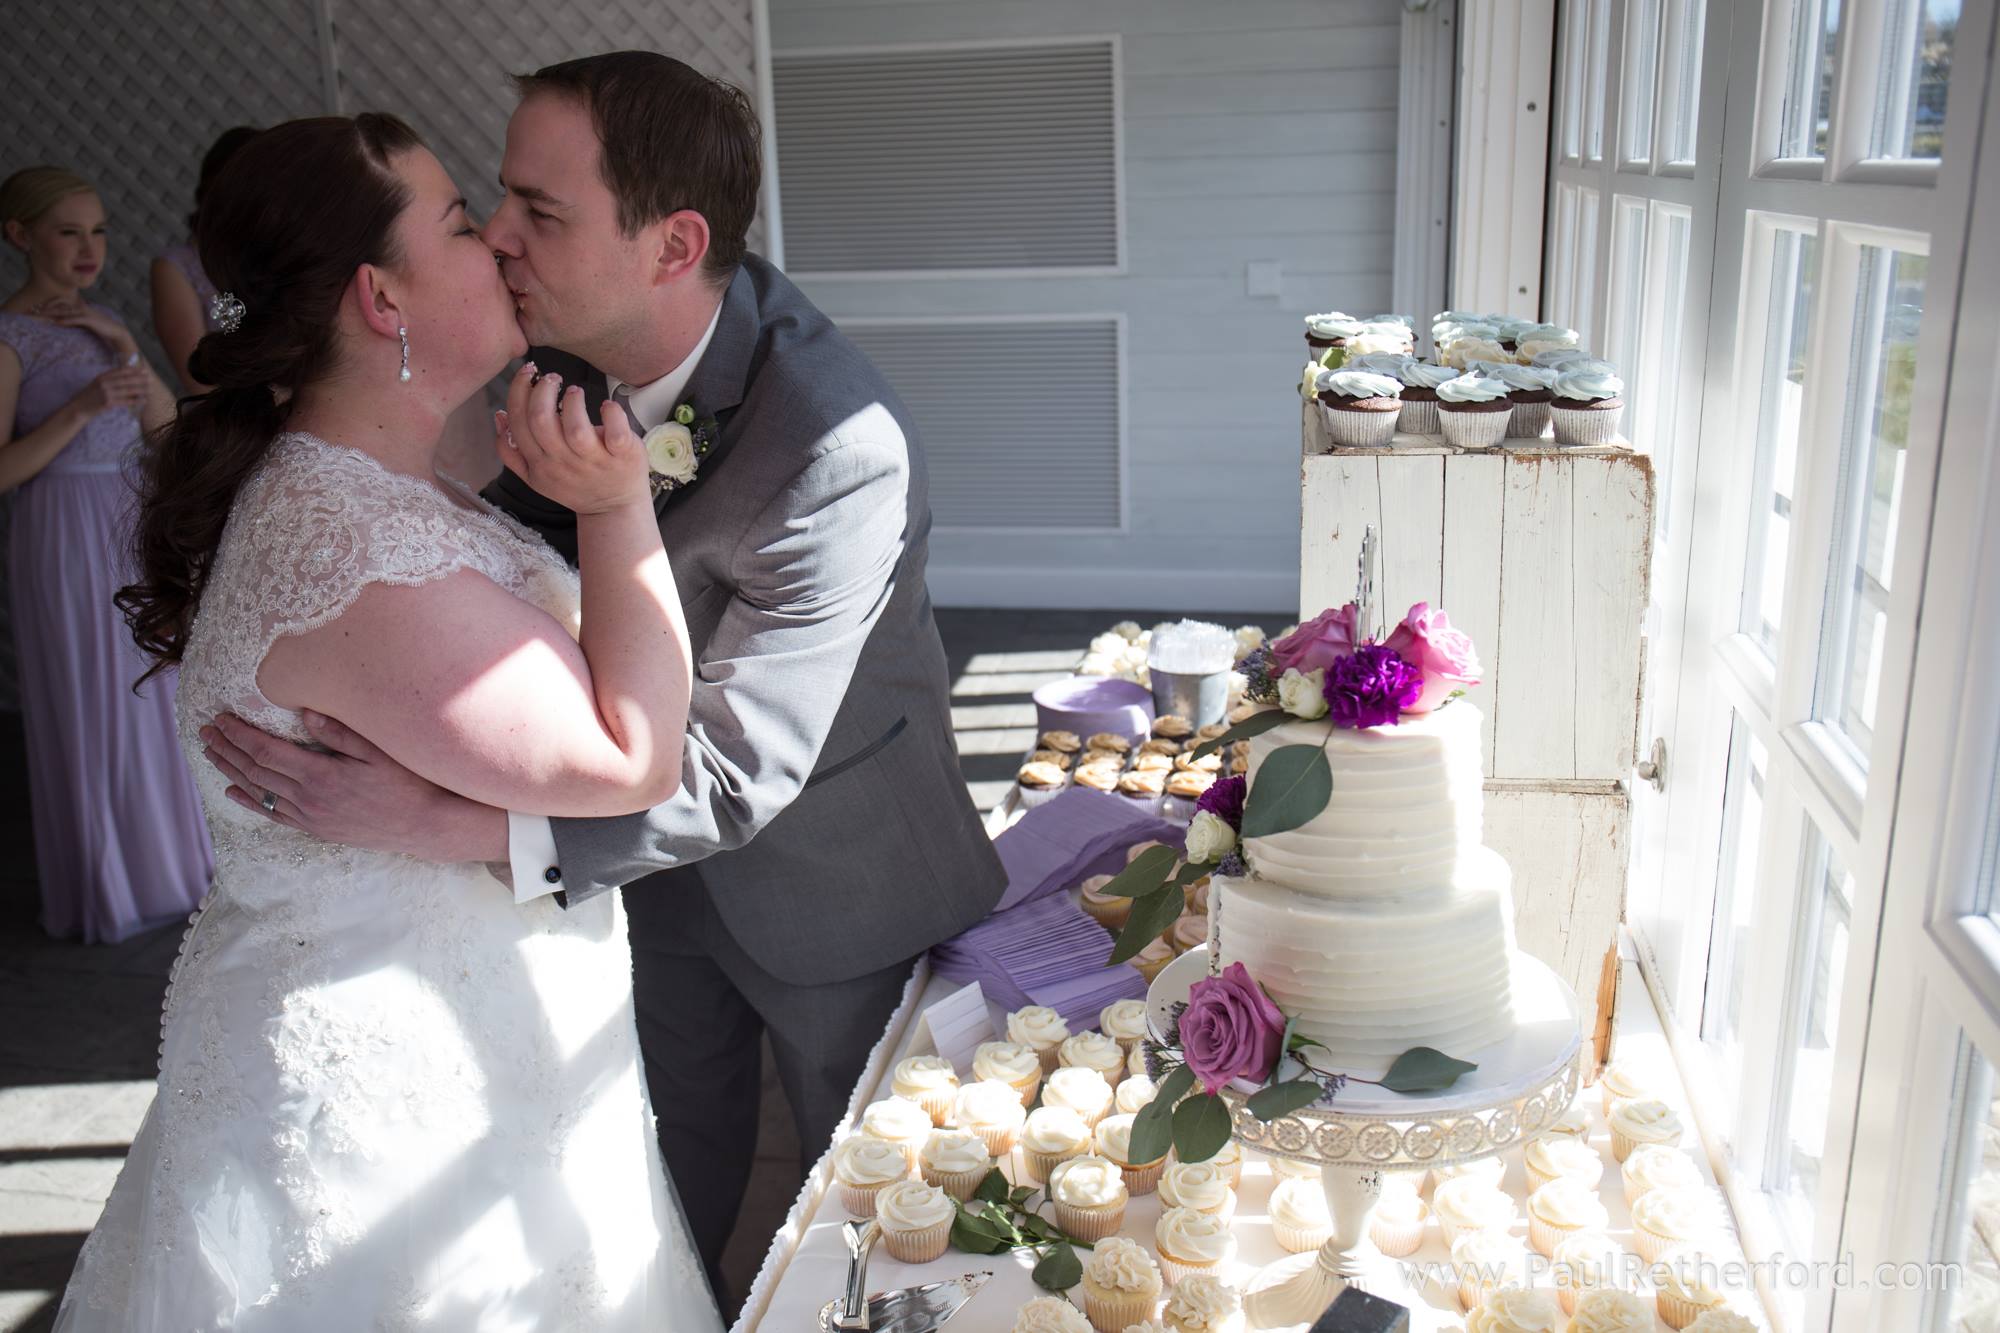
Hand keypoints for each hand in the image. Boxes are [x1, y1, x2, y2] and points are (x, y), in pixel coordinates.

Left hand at [39, 295, 138, 360]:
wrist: (117, 332)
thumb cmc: (102, 328)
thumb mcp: (86, 322)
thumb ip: (76, 320)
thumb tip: (63, 321)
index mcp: (80, 306)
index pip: (62, 300)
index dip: (50, 303)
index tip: (39, 308)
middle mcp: (82, 307)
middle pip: (60, 305)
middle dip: (46, 307)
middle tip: (34, 311)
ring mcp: (86, 312)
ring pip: (65, 311)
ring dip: (52, 313)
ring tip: (41, 315)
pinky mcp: (90, 320)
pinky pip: (75, 319)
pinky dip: (66, 320)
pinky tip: (58, 322)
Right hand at [71, 365, 150, 419]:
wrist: (78, 408)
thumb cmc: (89, 396)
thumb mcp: (97, 384)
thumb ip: (110, 380)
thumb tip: (128, 377)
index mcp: (102, 377)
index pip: (120, 371)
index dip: (134, 370)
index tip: (144, 370)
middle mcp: (104, 383)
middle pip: (126, 380)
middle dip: (140, 379)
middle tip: (151, 379)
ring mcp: (106, 393)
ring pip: (128, 390)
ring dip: (141, 389)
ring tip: (151, 389)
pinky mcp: (108, 403)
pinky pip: (125, 401)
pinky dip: (136, 401)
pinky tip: (144, 400)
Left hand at [200, 711, 507, 862]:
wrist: (425, 826)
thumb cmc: (408, 783)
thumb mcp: (378, 751)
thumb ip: (339, 732)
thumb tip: (303, 713)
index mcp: (321, 775)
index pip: (266, 751)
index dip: (239, 734)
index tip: (220, 719)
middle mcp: (309, 799)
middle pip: (255, 770)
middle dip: (227, 748)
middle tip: (205, 731)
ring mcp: (311, 817)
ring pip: (258, 792)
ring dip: (231, 770)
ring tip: (211, 753)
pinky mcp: (317, 828)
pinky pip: (274, 814)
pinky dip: (250, 801)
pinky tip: (233, 791)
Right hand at [495, 362, 650, 515]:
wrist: (614, 510)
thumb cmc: (576, 485)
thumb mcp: (537, 476)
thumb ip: (513, 450)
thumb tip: (500, 416)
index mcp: (538, 465)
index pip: (518, 423)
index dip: (518, 392)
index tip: (528, 374)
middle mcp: (562, 464)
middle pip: (541, 420)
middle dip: (542, 390)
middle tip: (552, 378)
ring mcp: (593, 462)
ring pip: (575, 428)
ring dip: (572, 401)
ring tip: (574, 391)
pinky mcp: (622, 457)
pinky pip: (616, 433)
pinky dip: (612, 413)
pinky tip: (607, 405)